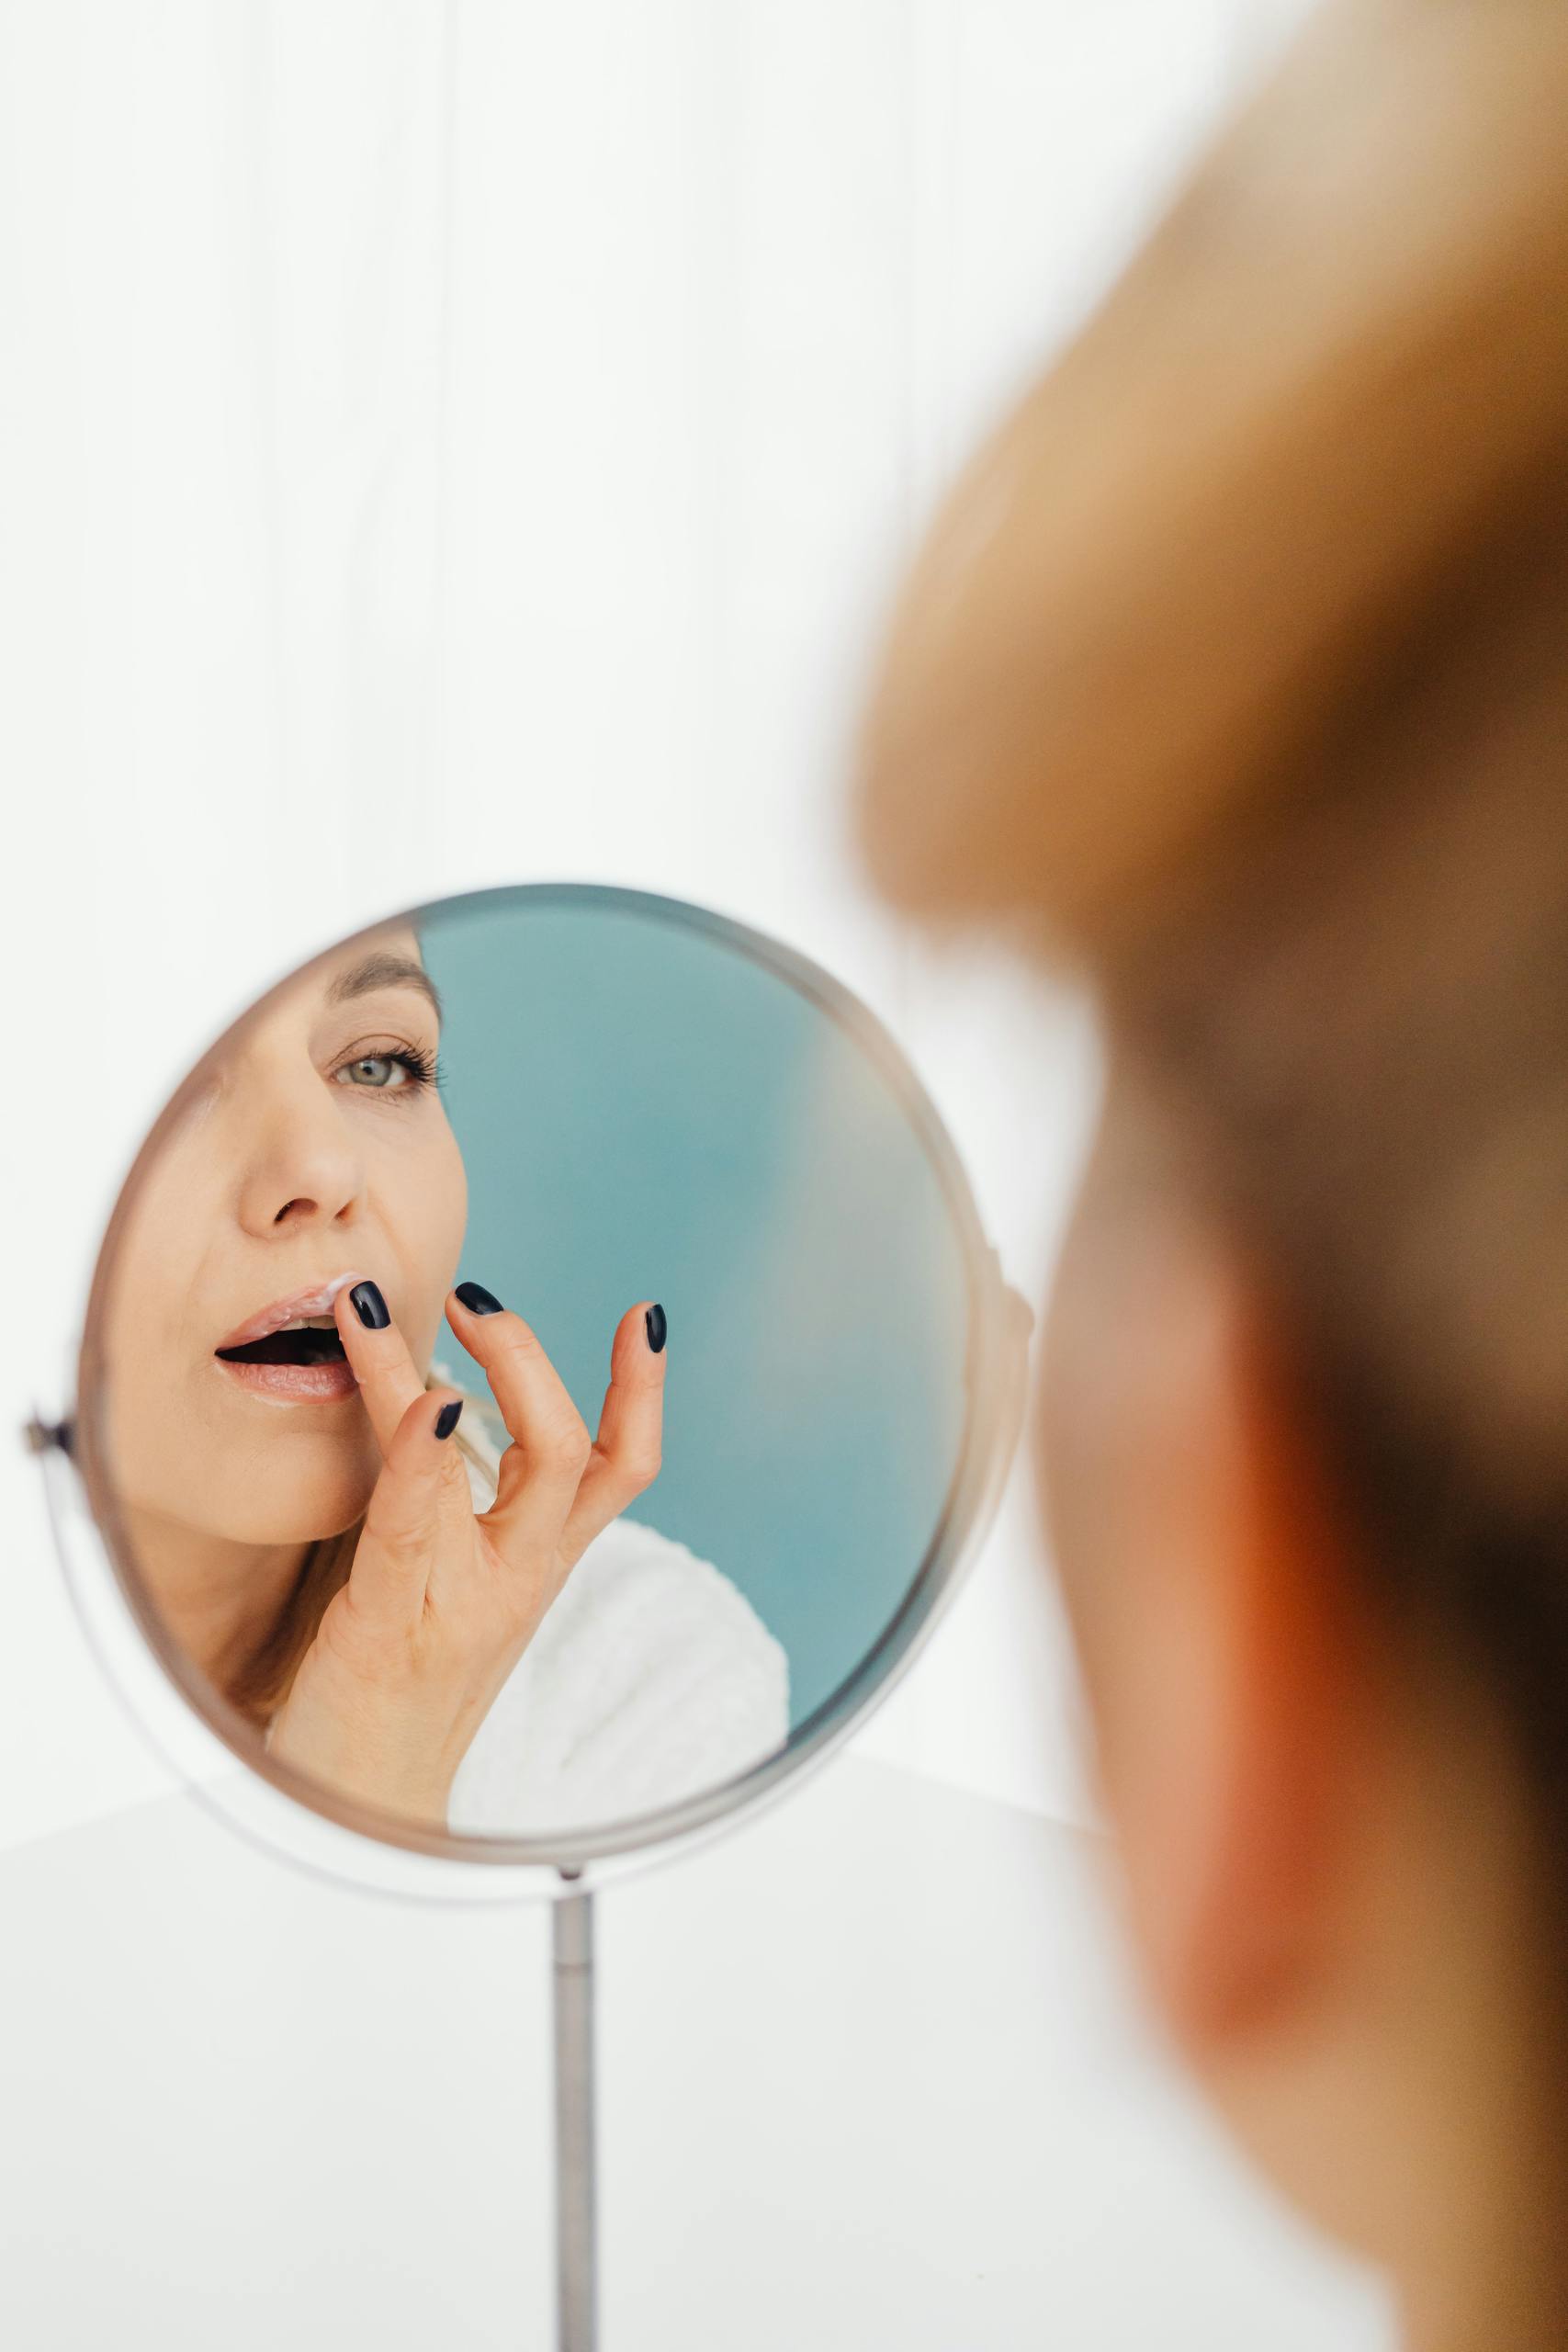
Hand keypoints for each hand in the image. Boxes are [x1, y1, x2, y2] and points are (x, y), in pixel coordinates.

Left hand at [266, 1280, 666, 1824]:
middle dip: (530, 1358)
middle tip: (474, 1296)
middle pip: (577, 1456)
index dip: (643, 1391)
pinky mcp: (395, 1625)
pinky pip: (419, 1528)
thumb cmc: (394, 1682)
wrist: (359, 1813)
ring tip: (373, 1305)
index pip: (620, 1469)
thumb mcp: (448, 1579)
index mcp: (536, 1564)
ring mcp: (466, 1603)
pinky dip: (422, 1456)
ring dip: (435, 1371)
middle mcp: (519, 1580)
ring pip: (504, 1476)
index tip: (647, 1314)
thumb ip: (455, 1502)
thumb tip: (435, 1398)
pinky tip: (419, 1404)